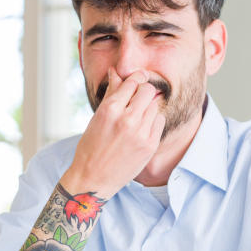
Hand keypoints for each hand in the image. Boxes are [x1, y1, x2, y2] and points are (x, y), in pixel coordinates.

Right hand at [61, 68, 165, 196]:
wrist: (93, 178)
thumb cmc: (90, 147)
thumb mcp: (96, 118)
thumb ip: (111, 94)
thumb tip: (116, 72)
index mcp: (109, 110)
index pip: (132, 82)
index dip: (136, 79)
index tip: (137, 80)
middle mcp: (126, 119)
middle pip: (148, 90)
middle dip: (143, 91)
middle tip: (137, 99)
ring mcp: (140, 133)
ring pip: (155, 105)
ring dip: (148, 107)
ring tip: (137, 117)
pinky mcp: (150, 145)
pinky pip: (160, 121)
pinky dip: (153, 121)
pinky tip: (142, 128)